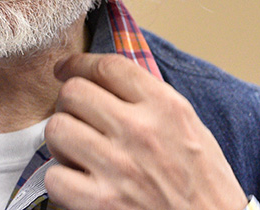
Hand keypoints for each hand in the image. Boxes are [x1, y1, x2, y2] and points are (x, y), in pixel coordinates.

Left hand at [43, 53, 247, 209]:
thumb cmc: (205, 185)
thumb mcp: (190, 128)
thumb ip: (152, 101)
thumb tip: (109, 80)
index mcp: (165, 107)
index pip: (108, 66)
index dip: (78, 63)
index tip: (66, 69)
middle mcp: (140, 131)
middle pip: (74, 92)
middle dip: (68, 103)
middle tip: (75, 116)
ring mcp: (119, 167)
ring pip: (57, 129)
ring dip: (61, 139)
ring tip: (75, 150)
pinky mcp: (102, 203)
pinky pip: (54, 176)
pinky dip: (61, 181)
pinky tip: (78, 182)